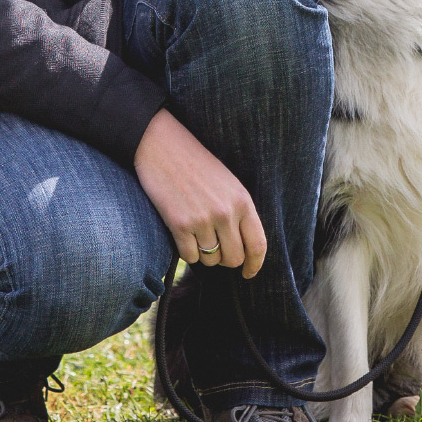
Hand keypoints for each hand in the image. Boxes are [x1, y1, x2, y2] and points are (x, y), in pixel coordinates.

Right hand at [131, 110, 268, 277]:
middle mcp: (225, 213)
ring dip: (205, 254)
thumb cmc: (197, 165)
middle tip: (216, 248)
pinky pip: (190, 257)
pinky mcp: (179, 225)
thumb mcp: (228, 185)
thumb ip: (239, 213)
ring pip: (211, 260)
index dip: (255, 265)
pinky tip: (183, 232)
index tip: (249, 273)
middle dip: (226, 259)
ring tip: (197, 231)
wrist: (163, 147)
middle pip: (234, 259)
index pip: (257, 245)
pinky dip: (188, 251)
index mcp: (242, 201)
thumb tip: (243, 249)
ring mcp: (202, 220)